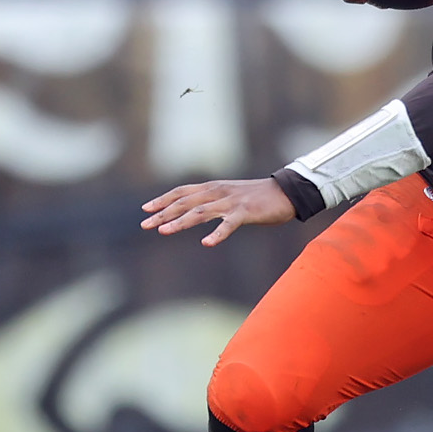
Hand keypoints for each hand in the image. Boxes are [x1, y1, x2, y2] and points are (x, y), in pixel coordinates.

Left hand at [142, 177, 295, 246]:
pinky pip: (228, 224)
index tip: (146, 209)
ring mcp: (231, 202)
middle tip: (145, 224)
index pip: (182, 192)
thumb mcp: (232, 196)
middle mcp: (218, 192)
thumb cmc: (260, 197)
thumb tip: (196, 212)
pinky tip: (207, 243)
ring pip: (200, 212)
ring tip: (164, 231)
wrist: (287, 192)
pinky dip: (217, 234)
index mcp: (214, 188)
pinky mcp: (246, 213)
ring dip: (180, 222)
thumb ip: (214, 203)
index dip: (163, 200)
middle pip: (185, 202)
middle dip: (163, 213)